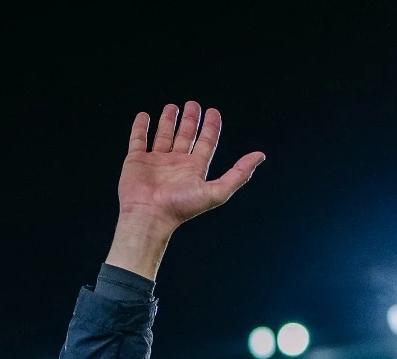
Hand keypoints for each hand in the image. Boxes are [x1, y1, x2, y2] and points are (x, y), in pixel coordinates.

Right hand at [106, 101, 264, 278]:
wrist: (150, 215)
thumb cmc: (181, 207)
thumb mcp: (217, 191)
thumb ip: (239, 174)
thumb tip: (260, 156)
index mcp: (194, 169)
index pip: (205, 143)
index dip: (211, 127)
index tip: (213, 112)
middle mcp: (176, 164)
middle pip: (186, 136)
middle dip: (191, 120)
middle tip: (193, 104)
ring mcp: (156, 162)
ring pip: (164, 136)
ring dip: (168, 121)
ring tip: (172, 107)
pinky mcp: (136, 161)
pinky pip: (138, 140)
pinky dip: (140, 128)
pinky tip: (144, 116)